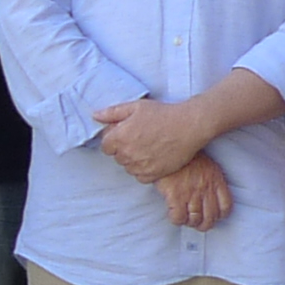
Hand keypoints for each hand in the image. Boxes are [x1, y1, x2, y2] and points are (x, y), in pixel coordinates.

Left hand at [92, 97, 210, 181]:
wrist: (188, 126)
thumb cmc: (163, 114)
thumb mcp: (136, 107)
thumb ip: (112, 113)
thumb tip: (95, 116)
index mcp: (119, 138)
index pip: (105, 146)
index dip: (114, 139)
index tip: (125, 134)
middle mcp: (127, 154)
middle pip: (117, 157)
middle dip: (124, 149)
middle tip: (140, 138)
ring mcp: (140, 166)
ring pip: (128, 167)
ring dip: (134, 160)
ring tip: (148, 147)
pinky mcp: (154, 174)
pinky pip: (140, 177)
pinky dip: (144, 170)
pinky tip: (153, 157)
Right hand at [156, 155, 231, 228]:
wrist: (168, 146)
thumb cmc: (186, 156)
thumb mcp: (206, 164)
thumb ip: (211, 180)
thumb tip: (209, 195)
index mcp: (215, 180)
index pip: (225, 207)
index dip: (219, 216)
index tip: (213, 216)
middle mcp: (206, 189)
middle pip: (210, 218)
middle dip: (203, 224)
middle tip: (196, 222)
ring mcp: (191, 193)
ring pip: (194, 220)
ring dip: (189, 222)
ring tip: (184, 217)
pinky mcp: (175, 196)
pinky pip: (178, 218)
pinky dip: (176, 220)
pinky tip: (173, 213)